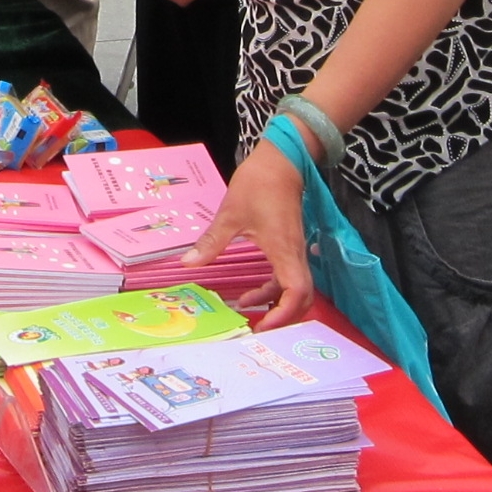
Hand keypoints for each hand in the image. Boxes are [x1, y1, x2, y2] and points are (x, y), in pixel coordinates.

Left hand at [180, 137, 311, 327]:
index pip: (297, 293)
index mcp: (283, 250)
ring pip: (297, 289)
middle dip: (284, 318)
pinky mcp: (291, 246)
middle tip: (259, 330)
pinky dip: (274, 290)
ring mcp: (295, 251)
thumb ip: (212, 241)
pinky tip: (253, 292)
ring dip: (277, 305)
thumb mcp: (230, 214)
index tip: (263, 327)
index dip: (284, 315)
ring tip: (250, 312)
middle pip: (302, 298)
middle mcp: (294, 255)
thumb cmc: (258, 185)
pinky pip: (290, 278)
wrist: (281, 161)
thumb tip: (188, 264)